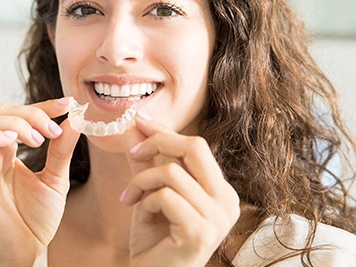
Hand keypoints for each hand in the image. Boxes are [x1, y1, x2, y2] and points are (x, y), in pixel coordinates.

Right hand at [0, 98, 78, 265]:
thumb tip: (74, 120)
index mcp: (10, 151)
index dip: (43, 105)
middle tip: (52, 130)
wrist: (26, 252)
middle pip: (0, 111)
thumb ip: (62, 150)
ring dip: (16, 123)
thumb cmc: (37, 218)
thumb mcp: (56, 178)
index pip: (20, 114)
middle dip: (31, 112)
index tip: (67, 104)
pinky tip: (17, 143)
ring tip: (38, 141)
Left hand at [122, 114, 239, 266]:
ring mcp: (218, 218)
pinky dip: (145, 202)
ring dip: (142, 182)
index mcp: (219, 189)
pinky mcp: (201, 232)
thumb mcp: (150, 191)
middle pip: (195, 147)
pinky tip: (141, 218)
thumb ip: (145, 160)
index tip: (139, 119)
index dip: (165, 130)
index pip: (195, 146)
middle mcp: (226, 200)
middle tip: (134, 152)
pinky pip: (165, 196)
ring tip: (131, 200)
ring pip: (172, 172)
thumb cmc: (154, 238)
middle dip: (158, 142)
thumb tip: (134, 127)